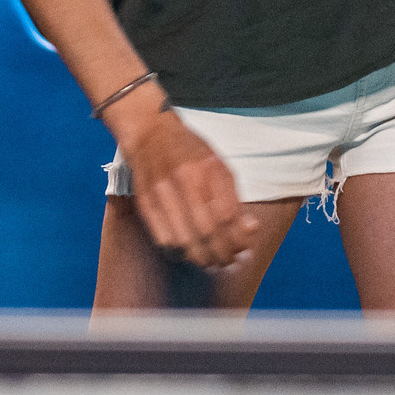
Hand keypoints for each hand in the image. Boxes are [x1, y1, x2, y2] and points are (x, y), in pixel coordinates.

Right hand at [112, 100, 257, 269]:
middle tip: (228, 262)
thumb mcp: (218, 165)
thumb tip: (250, 229)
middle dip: (221, 254)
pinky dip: (178, 252)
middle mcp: (185, 180)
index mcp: (208, 168)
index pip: (227, 216)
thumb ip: (234, 197)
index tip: (243, 250)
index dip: (237, 239)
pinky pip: (163, 238)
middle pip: (207, 231)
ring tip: (210, 262)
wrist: (150, 132)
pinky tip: (188, 252)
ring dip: (201, 258)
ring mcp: (162, 191)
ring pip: (184, 240)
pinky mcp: (145, 202)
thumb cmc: (190, 150)